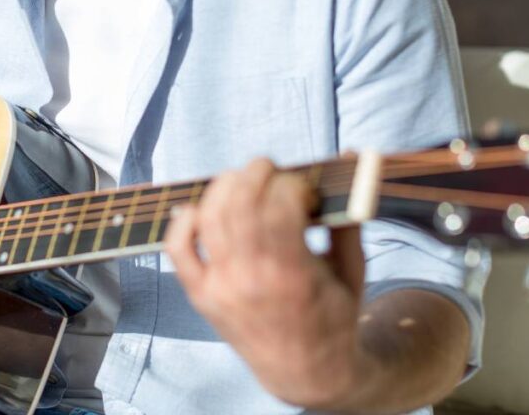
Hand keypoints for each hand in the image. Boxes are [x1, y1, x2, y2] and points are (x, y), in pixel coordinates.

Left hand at [164, 158, 375, 409]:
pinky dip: (183, 221)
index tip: (301, 187)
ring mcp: (221, 288)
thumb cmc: (333, 316)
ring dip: (223, 186)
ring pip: (208, 218)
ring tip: (242, 181)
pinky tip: (201, 208)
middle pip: (239, 204)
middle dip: (255, 173)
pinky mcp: (201, 295)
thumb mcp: (351, 269)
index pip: (279, 207)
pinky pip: (177, 249)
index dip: (290, 184)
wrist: (305, 372)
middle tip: (269, 169)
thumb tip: (351, 157)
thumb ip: (347, 214)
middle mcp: (251, 280)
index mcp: (293, 275)